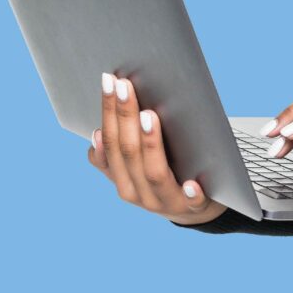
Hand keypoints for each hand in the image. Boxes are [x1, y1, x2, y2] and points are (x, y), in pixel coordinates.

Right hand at [87, 71, 227, 225]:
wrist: (193, 210)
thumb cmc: (164, 175)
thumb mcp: (135, 168)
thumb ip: (115, 155)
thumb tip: (97, 134)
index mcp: (122, 182)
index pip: (110, 144)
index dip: (108, 113)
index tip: (110, 83)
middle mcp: (139, 195)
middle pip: (128, 153)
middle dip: (125, 117)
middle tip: (126, 85)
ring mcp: (167, 202)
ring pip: (154, 173)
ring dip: (150, 145)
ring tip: (149, 116)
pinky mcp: (195, 209)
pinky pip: (193, 203)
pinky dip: (191, 194)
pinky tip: (192, 183)